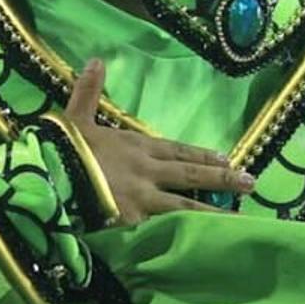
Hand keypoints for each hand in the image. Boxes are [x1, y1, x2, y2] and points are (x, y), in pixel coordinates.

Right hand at [62, 57, 257, 224]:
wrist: (52, 177)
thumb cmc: (64, 149)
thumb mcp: (76, 117)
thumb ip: (88, 91)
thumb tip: (95, 59)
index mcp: (136, 146)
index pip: (177, 151)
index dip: (202, 155)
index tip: (226, 158)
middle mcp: (147, 171)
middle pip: (192, 175)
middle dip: (223, 179)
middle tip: (252, 184)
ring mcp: (144, 198)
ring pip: (187, 206)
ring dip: (214, 211)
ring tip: (239, 218)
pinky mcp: (135, 223)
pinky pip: (166, 230)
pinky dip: (185, 236)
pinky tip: (204, 243)